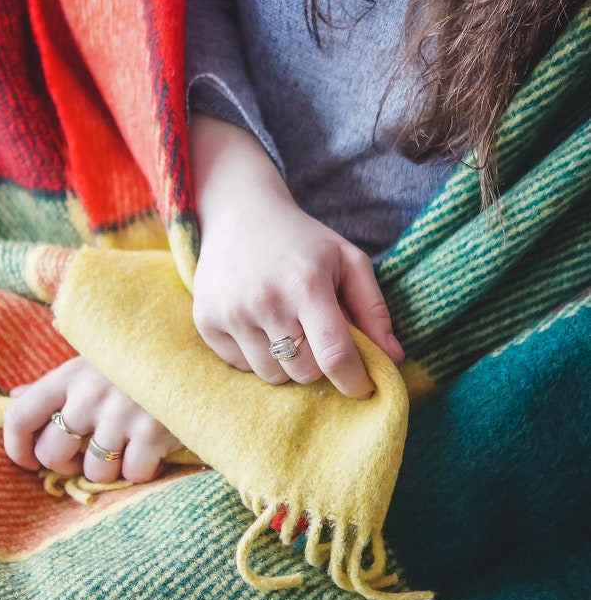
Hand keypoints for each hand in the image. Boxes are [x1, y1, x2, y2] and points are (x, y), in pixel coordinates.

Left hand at [3, 356, 180, 483]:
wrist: (195, 350)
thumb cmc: (136, 359)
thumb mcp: (92, 361)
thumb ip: (56, 384)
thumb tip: (15, 396)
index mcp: (68, 375)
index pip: (19, 416)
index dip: (16, 447)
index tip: (28, 462)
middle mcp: (89, 396)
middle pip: (52, 454)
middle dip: (66, 465)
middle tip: (86, 455)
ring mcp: (120, 415)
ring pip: (94, 471)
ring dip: (110, 468)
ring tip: (125, 447)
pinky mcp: (152, 433)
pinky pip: (132, 474)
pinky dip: (142, 469)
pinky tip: (151, 448)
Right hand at [190, 114, 403, 397]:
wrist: (239, 213)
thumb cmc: (302, 240)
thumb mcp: (347, 259)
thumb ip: (374, 309)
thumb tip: (393, 358)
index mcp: (307, 284)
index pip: (334, 355)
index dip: (354, 380)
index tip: (362, 386)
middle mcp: (266, 300)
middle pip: (304, 372)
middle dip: (319, 364)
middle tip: (316, 336)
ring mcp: (231, 312)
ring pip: (272, 375)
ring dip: (286, 363)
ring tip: (285, 328)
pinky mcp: (206, 320)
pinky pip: (240, 366)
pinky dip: (255, 355)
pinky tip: (258, 323)